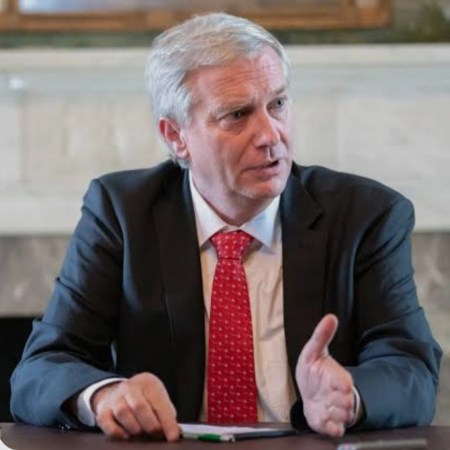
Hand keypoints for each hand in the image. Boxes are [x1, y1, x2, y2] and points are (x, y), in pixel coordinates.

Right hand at [91, 372, 179, 440]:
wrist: (116, 392)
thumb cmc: (143, 399)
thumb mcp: (157, 399)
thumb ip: (166, 414)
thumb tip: (173, 433)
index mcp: (148, 383)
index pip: (159, 402)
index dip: (167, 421)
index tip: (173, 436)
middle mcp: (130, 387)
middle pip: (139, 406)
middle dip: (150, 425)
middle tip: (156, 435)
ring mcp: (115, 397)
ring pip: (123, 412)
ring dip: (135, 428)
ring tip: (141, 433)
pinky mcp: (103, 410)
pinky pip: (108, 423)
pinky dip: (118, 432)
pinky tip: (127, 435)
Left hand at [296, 314, 354, 436]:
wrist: (310, 394)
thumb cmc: (313, 372)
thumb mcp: (313, 352)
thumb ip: (321, 335)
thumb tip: (330, 317)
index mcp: (340, 378)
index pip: (346, 384)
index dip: (339, 385)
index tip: (332, 383)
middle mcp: (341, 396)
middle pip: (345, 404)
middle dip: (332, 400)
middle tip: (323, 394)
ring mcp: (338, 412)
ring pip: (340, 417)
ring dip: (329, 412)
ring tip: (321, 403)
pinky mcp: (332, 425)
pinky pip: (336, 430)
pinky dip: (329, 427)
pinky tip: (322, 417)